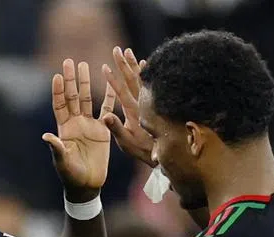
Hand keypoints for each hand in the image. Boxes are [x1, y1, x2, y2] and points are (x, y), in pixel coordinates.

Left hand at [43, 59, 111, 199]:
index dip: (59, 91)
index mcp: (64, 130)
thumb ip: (57, 148)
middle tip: (69, 60)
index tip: (58, 76)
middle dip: (71, 79)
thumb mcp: (63, 162)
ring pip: (87, 99)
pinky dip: (109, 95)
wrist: (87, 184)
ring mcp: (89, 125)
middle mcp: (76, 124)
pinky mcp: (103, 130)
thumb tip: (47, 136)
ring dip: (85, 82)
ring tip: (84, 64)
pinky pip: (107, 109)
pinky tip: (110, 81)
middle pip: (73, 97)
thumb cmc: (71, 176)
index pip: (60, 105)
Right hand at [101, 47, 155, 166]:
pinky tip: (147, 63)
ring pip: (142, 78)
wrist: (169, 150)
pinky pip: (152, 83)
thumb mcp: (126, 142)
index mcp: (133, 112)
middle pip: (132, 79)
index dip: (112, 80)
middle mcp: (142, 103)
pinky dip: (148, 73)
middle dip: (123, 64)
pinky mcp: (157, 102)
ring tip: (128, 51)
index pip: (120, 92)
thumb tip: (105, 116)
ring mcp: (150, 101)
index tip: (104, 67)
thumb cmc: (143, 150)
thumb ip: (116, 129)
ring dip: (134, 64)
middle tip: (117, 49)